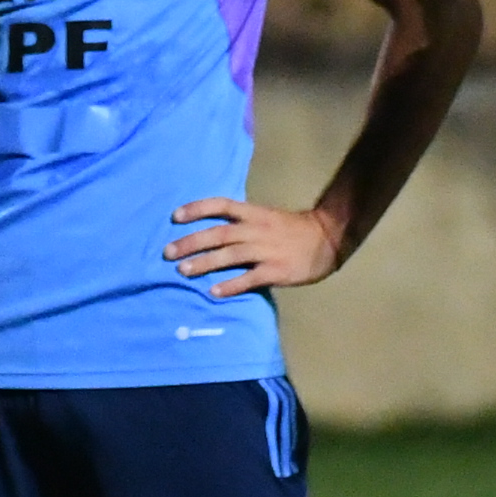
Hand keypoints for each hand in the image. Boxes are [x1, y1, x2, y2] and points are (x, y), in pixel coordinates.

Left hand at [164, 197, 345, 296]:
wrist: (328, 239)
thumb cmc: (293, 230)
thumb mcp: (267, 217)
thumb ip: (242, 223)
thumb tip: (211, 233)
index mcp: (254, 214)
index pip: (221, 205)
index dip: (197, 209)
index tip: (175, 216)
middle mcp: (257, 230)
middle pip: (219, 233)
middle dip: (191, 242)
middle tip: (167, 252)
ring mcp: (267, 250)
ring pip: (230, 255)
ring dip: (204, 263)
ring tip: (182, 271)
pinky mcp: (276, 270)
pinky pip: (250, 278)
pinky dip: (231, 285)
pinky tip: (213, 291)